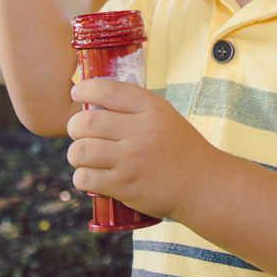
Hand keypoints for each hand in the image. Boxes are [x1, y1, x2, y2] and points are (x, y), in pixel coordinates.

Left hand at [66, 78, 217, 221]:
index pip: (107, 90)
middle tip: (77, 130)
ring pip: (80, 151)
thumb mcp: (165, 116)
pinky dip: (81, 177)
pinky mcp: (124, 187)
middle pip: (86, 122)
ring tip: (82, 155)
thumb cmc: (181, 148)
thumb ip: (135, 106)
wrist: (202, 185)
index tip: (77, 93)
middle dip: (74, 126)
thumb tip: (98, 96)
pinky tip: (88, 175)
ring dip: (75, 153)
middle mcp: (140, 132)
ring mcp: (130, 161)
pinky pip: (85, 179)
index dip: (85, 89)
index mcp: (151, 109)